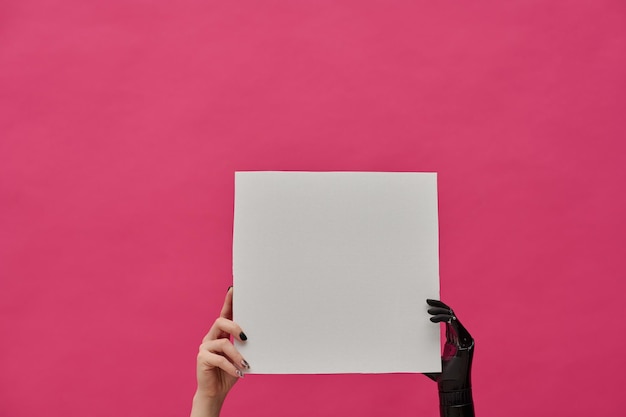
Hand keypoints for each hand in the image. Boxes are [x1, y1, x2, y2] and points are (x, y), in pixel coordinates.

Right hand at [191, 287, 248, 416]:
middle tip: (246, 337)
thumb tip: (256, 335)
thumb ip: (244, 346)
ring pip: (223, 343)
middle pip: (220, 322)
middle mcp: (211, 337)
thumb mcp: (241, 356)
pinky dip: (231, 366)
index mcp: (220, 334)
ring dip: (237, 354)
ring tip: (245, 364)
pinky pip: (218, 359)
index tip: (234, 289)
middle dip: (234, 327)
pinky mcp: (202, 358)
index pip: (225, 314)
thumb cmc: (230, 372)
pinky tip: (239, 373)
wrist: (215, 392)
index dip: (229, 301)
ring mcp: (205, 347)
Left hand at [424, 299, 474, 416]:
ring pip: (453, 317)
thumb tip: (406, 348)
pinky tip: (431, 319)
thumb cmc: (441, 376)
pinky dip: (443, 319)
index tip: (427, 303)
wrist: (451, 388)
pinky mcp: (465, 342)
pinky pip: (454, 324)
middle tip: (427, 300)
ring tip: (428, 310)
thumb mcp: (429, 359)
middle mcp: (461, 337)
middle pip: (451, 314)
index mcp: (454, 339)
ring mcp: (465, 338)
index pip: (449, 318)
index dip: (439, 309)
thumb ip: (423, 350)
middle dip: (440, 305)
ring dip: (440, 310)